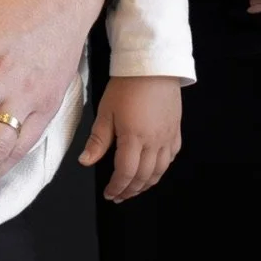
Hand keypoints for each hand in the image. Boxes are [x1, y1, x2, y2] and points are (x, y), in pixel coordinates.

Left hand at [79, 75, 180, 200]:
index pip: (125, 173)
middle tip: (119, 196)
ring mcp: (167, 138)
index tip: (109, 194)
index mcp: (133, 137)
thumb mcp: (106, 111)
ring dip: (146, 184)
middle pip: (143, 177)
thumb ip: (98, 140)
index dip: (116, 187)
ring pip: (159, 172)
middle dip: (130, 190)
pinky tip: (153, 170)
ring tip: (134, 188)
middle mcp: (153, 142)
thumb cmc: (127, 84)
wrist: (153, 65)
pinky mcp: (175, 131)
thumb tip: (85, 161)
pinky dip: (161, 170)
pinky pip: (170, 158)